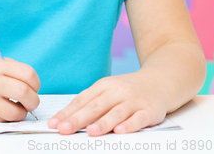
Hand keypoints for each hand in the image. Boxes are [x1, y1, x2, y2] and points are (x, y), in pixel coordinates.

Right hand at [0, 56, 39, 121]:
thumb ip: (13, 69)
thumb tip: (33, 84)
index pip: (27, 73)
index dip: (36, 82)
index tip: (34, 86)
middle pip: (24, 92)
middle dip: (33, 100)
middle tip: (32, 101)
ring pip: (15, 112)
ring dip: (22, 113)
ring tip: (19, 108)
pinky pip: (4, 120)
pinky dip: (9, 118)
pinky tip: (5, 110)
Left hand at [47, 71, 167, 135]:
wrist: (159, 81)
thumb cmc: (128, 90)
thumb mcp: (108, 91)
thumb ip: (91, 104)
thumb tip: (68, 119)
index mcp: (104, 86)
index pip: (82, 100)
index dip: (67, 112)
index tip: (54, 123)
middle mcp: (117, 91)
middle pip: (95, 106)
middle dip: (78, 119)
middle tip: (64, 129)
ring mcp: (133, 100)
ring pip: (116, 112)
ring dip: (103, 122)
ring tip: (90, 132)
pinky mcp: (149, 110)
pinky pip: (139, 118)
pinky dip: (129, 124)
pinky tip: (120, 131)